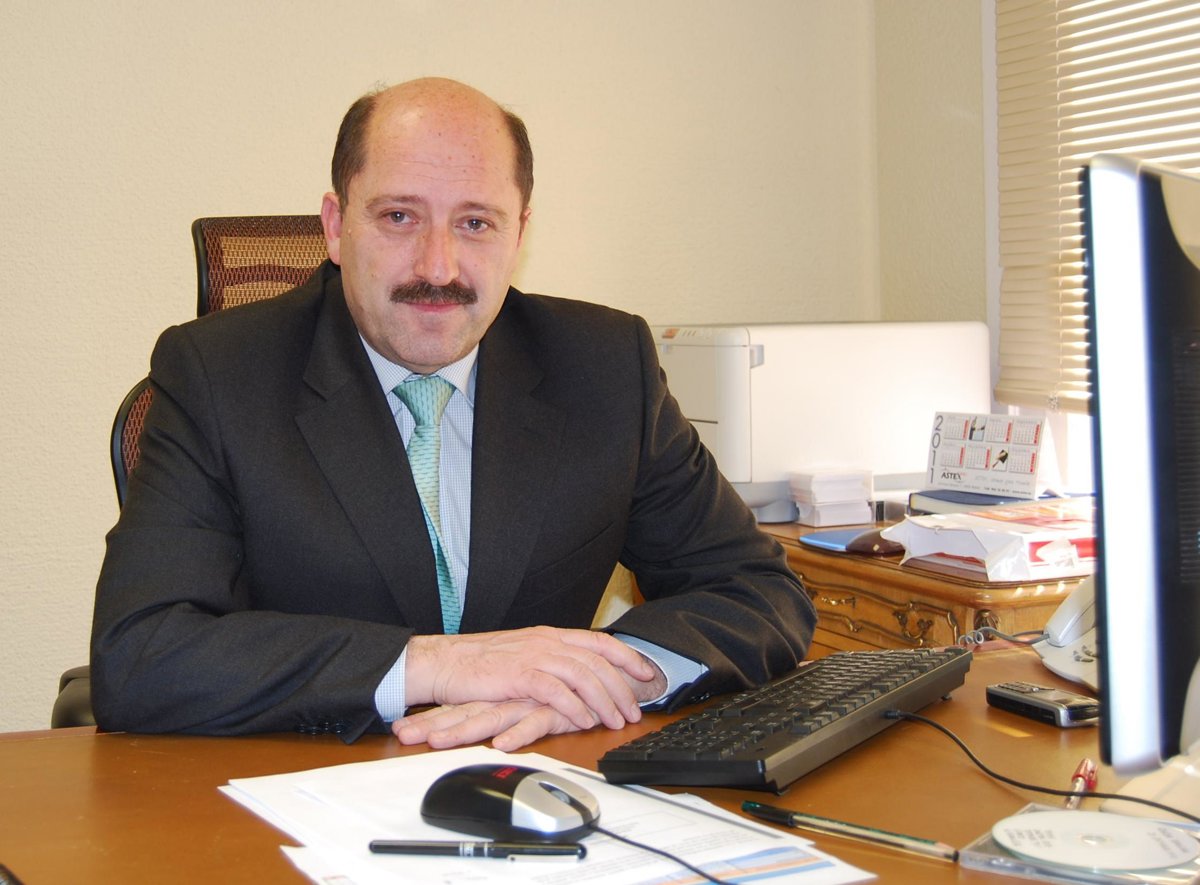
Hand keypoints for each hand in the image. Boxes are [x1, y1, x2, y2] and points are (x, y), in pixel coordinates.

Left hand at [393, 699, 580, 750]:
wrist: (601, 672)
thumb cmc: (562, 690)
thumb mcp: (526, 703)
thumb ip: (503, 713)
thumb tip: (479, 731)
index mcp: (498, 694)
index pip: (458, 706)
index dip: (430, 717)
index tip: (399, 729)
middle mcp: (508, 695)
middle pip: (465, 711)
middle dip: (433, 724)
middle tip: (404, 735)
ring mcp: (529, 700)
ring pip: (491, 715)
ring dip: (464, 730)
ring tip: (437, 741)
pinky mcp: (555, 707)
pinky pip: (535, 721)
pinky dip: (519, 733)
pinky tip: (503, 744)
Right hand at [403, 626, 665, 736]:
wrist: (444, 662)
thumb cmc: (480, 664)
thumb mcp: (523, 654)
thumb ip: (550, 661)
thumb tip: (576, 675)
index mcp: (550, 635)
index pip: (599, 642)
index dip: (627, 657)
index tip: (648, 674)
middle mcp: (546, 641)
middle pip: (597, 661)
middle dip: (622, 687)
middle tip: (635, 710)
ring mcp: (533, 656)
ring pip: (582, 675)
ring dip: (604, 700)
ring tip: (615, 721)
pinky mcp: (519, 675)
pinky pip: (555, 691)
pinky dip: (574, 706)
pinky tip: (584, 720)